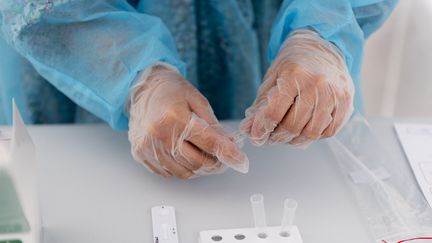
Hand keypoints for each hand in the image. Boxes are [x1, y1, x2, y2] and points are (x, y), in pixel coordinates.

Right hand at [128, 64, 248, 178]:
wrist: (143, 88)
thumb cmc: (172, 91)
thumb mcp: (198, 100)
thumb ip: (214, 125)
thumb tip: (230, 146)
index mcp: (175, 117)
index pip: (209, 143)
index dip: (229, 154)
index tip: (241, 162)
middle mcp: (159, 135)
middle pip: (198, 162)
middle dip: (215, 162)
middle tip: (222, 155)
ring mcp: (148, 147)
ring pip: (184, 172)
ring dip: (199, 167)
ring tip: (203, 153)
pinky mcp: (141, 154)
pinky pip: (169, 172)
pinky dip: (182, 167)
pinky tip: (184, 153)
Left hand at [241, 30, 353, 145]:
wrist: (323, 45)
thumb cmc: (294, 63)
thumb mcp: (272, 78)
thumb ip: (260, 105)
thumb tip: (249, 130)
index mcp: (294, 75)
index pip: (274, 113)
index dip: (262, 129)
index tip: (256, 135)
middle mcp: (316, 84)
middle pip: (292, 126)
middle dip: (276, 137)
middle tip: (270, 137)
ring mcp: (334, 94)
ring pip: (311, 133)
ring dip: (295, 140)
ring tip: (286, 135)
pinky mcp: (346, 102)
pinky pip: (329, 131)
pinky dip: (314, 136)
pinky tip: (305, 129)